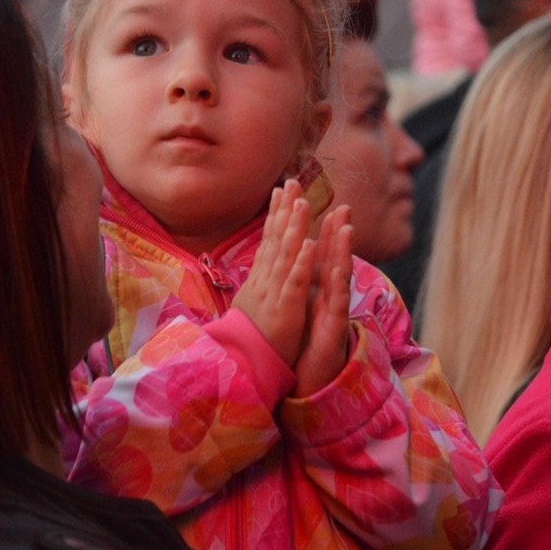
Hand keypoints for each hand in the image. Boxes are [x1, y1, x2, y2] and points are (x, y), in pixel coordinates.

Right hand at [233, 180, 314, 366]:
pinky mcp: (285, 310)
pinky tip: (308, 244)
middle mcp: (265, 281)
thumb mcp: (251, 306)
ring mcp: (274, 294)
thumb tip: (257, 269)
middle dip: (285, 210)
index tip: (281, 190)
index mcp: (260, 280)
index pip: (268, 240)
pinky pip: (294, 283)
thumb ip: (258, 285)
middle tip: (292, 181)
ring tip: (303, 202)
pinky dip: (301, 263)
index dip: (275, 214)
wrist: (242, 368)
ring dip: (294, 228)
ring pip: (285, 256)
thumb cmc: (248, 340)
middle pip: (275, 240)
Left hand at [292, 204, 352, 397]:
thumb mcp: (302, 309)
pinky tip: (336, 268)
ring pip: (339, 275)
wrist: (309, 379)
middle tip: (342, 206)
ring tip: (346, 226)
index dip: (319, 229)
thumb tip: (298, 266)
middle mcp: (328, 296)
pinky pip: (336, 303)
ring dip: (343, 251)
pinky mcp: (334, 328)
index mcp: (316, 289)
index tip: (315, 205)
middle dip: (338, 232)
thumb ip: (304, 286)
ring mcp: (333, 311)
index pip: (319, 255)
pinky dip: (336, 284)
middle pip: (333, 259)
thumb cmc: (305, 344)